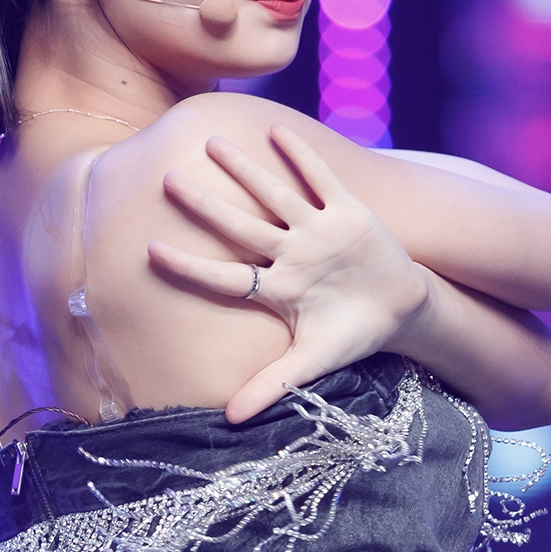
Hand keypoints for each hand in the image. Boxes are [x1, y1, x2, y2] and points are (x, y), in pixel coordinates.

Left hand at [147, 125, 430, 421]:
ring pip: (274, 194)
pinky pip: (321, 180)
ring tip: (212, 143)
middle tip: (166, 180)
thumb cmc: (351, 337)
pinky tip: (276, 130)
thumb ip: (271, 387)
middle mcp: (290, 255)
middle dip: (205, 206)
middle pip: (239, 226)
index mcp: (277, 290)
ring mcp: (317, 231)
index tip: (149, 251)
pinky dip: (302, 158)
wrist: (400, 312)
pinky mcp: (349, 213)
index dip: (188, 265)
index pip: (223, 276)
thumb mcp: (311, 364)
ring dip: (245, 170)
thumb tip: (229, 421)